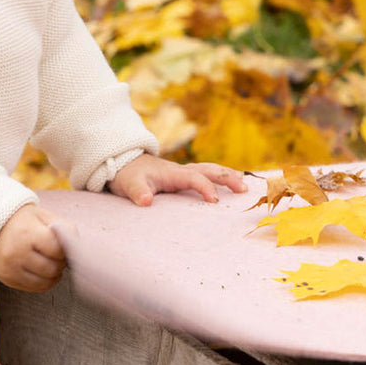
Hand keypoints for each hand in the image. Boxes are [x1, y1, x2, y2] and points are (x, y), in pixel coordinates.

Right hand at [0, 203, 68, 292]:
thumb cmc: (23, 221)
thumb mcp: (43, 216)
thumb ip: (65, 229)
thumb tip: (78, 250)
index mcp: (26, 233)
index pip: (58, 250)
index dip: (64, 249)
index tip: (59, 244)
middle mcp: (16, 253)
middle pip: (53, 268)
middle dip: (60, 263)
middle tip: (55, 254)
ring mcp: (10, 269)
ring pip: (46, 282)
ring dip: (54, 274)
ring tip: (48, 262)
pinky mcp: (7, 279)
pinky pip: (35, 288)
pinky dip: (43, 281)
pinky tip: (40, 270)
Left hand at [108, 155, 246, 205]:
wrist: (122, 163)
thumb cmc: (127, 175)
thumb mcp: (130, 184)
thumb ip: (138, 192)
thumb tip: (145, 201)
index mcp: (172, 173)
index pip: (194, 178)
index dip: (205, 188)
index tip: (215, 200)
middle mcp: (181, 170)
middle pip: (209, 170)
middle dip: (227, 178)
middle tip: (243, 189)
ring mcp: (182, 172)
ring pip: (209, 169)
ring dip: (226, 175)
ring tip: (243, 184)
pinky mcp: (181, 176)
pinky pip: (204, 175)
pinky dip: (218, 177)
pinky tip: (228, 183)